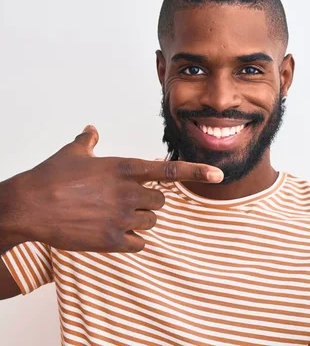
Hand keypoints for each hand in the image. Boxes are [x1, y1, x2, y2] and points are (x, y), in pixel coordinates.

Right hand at [0, 125, 222, 252]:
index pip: (170, 171)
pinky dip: (131, 240)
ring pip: (151, 221)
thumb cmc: (50, 177)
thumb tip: (91, 129)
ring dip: (139, 220)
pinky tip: (112, 233)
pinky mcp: (112, 240)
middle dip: (148, 202)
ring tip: (112, 215)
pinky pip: (139, 243)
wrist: (28, 206)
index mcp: (125, 169)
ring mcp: (122, 217)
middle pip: (161, 201)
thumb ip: (89, 141)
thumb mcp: (72, 153)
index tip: (218, 174)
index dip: (197, 172)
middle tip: (124, 200)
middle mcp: (129, 192)